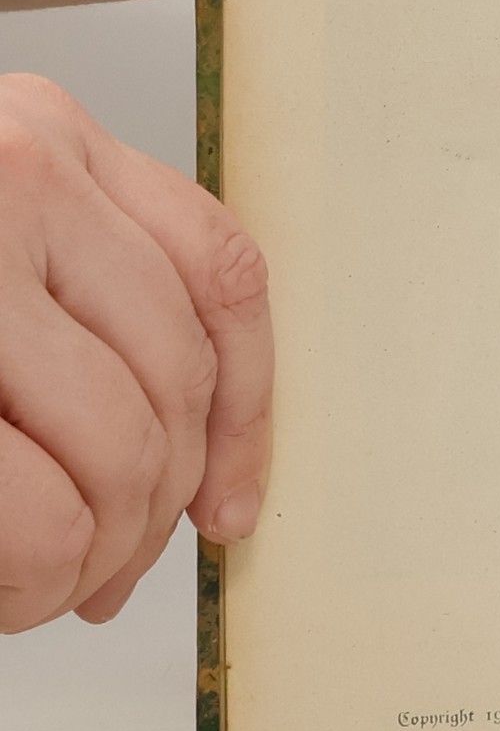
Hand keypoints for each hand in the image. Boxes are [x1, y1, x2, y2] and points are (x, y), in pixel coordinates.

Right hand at [0, 74, 271, 631]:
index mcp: (42, 141)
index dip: (245, 412)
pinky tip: (5, 589)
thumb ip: (67, 316)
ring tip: (33, 584)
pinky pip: (35, 510)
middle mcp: (15, 171)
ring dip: (87, 551)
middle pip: (174, 381)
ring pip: (121, 451)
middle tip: (92, 576)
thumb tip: (196, 475)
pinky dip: (34, 572)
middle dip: (147, 509)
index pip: (219, 275)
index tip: (229, 506)